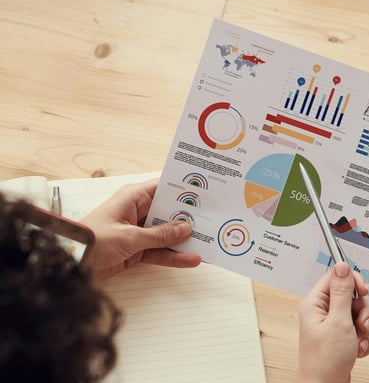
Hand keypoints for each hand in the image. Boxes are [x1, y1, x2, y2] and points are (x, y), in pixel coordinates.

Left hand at [80, 179, 201, 279]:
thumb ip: (160, 234)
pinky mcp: (136, 250)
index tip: (206, 192)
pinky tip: (191, 260)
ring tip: (208, 243)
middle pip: (169, 212)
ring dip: (185, 240)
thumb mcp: (130, 237)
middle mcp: (137, 212)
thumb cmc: (92, 240)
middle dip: (189, 218)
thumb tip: (185, 228)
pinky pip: (161, 251)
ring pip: (167, 234)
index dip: (185, 189)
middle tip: (214, 219)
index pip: (164, 188)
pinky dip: (174, 256)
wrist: (70, 264)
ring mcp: (138, 232)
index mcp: (133, 198)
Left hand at [299, 262, 368, 382]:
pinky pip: (360, 329)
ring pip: (359, 313)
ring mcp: (333, 325)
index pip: (336, 277)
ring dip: (364, 328)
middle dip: (362, 311)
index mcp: (315, 303)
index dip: (352, 282)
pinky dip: (364, 340)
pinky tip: (357, 350)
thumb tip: (342, 266)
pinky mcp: (342, 337)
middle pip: (352, 296)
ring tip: (358, 341)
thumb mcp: (338, 321)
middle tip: (361, 324)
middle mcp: (323, 312)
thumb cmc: (325, 360)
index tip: (363, 291)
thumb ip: (342, 292)